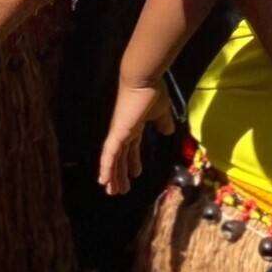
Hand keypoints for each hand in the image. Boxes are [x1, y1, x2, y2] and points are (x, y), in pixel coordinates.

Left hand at [99, 78, 168, 195]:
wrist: (143, 79)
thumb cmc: (152, 92)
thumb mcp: (161, 112)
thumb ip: (163, 122)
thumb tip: (168, 131)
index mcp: (134, 126)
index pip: (131, 148)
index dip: (132, 162)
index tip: (136, 174)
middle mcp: (123, 131)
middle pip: (119, 157)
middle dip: (120, 174)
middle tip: (119, 190)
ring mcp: (118, 132)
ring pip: (112, 159)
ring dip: (112, 176)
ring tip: (112, 191)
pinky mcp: (117, 133)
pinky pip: (109, 154)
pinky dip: (106, 167)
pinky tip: (103, 180)